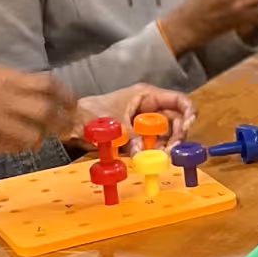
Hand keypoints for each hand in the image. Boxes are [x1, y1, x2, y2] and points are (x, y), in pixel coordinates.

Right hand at [0, 67, 77, 157]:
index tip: (72, 107)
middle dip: (63, 119)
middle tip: (66, 129)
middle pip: (48, 105)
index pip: (46, 82)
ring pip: (36, 129)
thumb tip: (34, 99)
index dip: (65, 97)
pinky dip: (21, 147)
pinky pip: (16, 144)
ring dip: (41, 137)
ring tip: (36, 140)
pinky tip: (12, 147)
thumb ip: (3, 87)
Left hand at [73, 84, 194, 146]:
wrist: (69, 124)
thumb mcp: (114, 124)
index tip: (187, 127)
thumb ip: (132, 137)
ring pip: (164, 137)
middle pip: (175, 122)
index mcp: (147, 96)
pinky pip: (151, 147)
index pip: (179, 101)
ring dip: (164, 148)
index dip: (188, 113)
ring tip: (159, 158)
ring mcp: (144, 124)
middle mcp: (149, 109)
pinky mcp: (137, 139)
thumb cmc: (89, 114)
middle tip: (172, 150)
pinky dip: (152, 154)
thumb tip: (144, 153)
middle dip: (176, 136)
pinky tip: (148, 160)